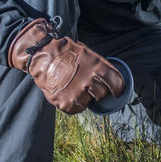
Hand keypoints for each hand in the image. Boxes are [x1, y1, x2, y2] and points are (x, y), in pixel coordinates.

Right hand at [7, 18, 124, 114]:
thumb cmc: (66, 53)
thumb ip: (99, 67)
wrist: (43, 57)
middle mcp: (89, 82)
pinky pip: (76, 108)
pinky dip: (73, 103)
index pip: (117, 84)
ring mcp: (78, 94)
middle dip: (98, 90)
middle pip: (102, 94)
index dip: (117, 88)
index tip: (116, 91)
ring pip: (89, 102)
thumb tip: (110, 79)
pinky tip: (66, 92)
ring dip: (84, 97)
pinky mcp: (67, 104)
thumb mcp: (87, 53)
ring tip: (74, 86)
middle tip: (87, 84)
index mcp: (98, 67)